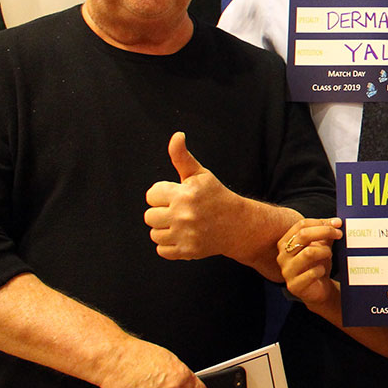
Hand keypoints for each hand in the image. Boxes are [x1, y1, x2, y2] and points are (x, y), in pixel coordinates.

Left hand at [144, 132, 241, 259]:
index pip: (151, 195)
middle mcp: (184, 215)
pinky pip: (161, 250)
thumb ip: (182, 156)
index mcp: (184, 194)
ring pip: (154, 233)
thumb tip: (176, 135)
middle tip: (178, 211)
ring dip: (164, 229)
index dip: (162, 194)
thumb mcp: (200, 175)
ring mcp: (185, 235)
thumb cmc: (216, 196)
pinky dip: (169, 245)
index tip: (176, 195)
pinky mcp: (187, 251)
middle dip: (161, 212)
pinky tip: (183, 236)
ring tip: (180, 224)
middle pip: (149, 216)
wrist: (238, 224)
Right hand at [279, 217, 342, 306]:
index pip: (301, 225)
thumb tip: (336, 222)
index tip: (337, 224)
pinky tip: (322, 271)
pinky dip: (321, 269)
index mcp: (285, 242)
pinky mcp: (294, 286)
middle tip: (339, 234)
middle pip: (303, 235)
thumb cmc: (317, 265)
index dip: (321, 222)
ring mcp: (286, 271)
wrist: (318, 290)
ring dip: (324, 251)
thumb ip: (325, 233)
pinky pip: (312, 273)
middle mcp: (282, 255)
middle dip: (325, 232)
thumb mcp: (321, 246)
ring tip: (329, 254)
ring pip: (308, 253)